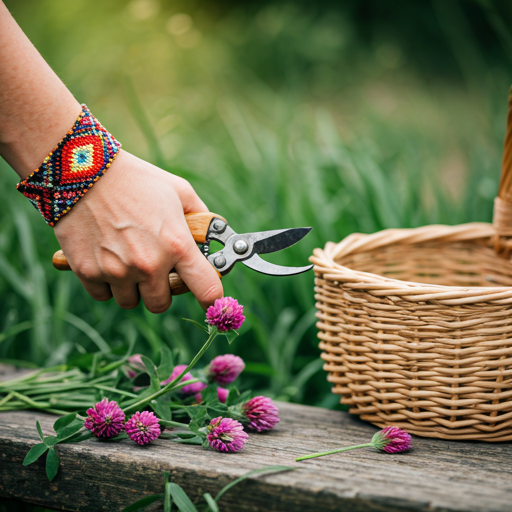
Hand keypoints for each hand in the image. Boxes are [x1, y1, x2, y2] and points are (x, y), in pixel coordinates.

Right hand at [53, 150, 222, 312]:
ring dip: (131, 287)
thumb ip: (200, 217)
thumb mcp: (180, 192)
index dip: (211, 299)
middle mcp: (149, 264)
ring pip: (130, 301)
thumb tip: (212, 236)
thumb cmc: (136, 180)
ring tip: (126, 258)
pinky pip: (103, 295)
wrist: (83, 171)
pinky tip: (105, 257)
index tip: (209, 301)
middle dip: (159, 289)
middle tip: (153, 268)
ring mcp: (117, 271)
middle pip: (161, 304)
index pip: (206, 290)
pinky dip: (105, 283)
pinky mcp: (88, 272)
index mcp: (177, 245)